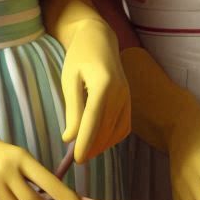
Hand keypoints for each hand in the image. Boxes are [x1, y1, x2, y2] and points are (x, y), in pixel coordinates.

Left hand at [43, 0, 130, 161]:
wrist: (99, 39)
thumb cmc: (79, 57)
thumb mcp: (70, 80)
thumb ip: (72, 109)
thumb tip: (69, 138)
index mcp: (103, 84)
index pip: (94, 120)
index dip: (86, 142)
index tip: (76, 159)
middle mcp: (120, 92)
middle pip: (106, 129)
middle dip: (93, 147)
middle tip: (77, 160)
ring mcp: (127, 96)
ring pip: (117, 130)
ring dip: (102, 145)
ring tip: (86, 152)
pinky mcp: (129, 100)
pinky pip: (124, 126)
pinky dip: (113, 137)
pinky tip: (99, 141)